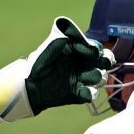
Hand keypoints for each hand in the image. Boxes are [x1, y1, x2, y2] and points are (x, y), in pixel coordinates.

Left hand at [0, 17, 116, 120]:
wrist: (28, 85)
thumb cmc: (39, 62)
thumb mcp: (52, 46)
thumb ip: (68, 38)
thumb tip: (86, 42)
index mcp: (78, 51)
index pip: (97, 48)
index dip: (95, 49)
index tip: (83, 50)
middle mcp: (83, 64)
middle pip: (105, 62)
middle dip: (104, 61)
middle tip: (97, 62)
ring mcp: (81, 80)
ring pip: (100, 78)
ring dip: (95, 77)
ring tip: (83, 77)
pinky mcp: (77, 94)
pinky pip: (90, 95)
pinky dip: (89, 93)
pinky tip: (81, 90)